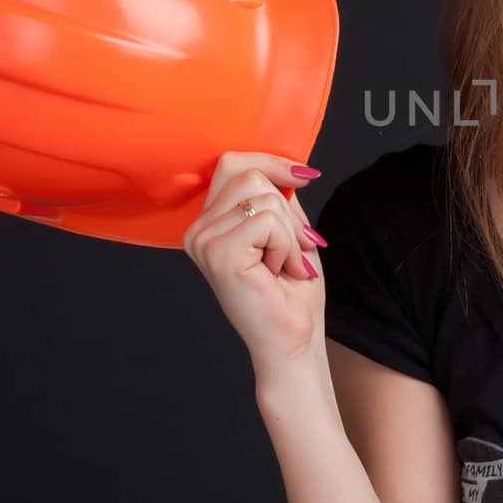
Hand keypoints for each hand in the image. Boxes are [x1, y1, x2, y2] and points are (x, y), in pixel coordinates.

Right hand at [182, 152, 327, 375]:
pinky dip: (285, 245)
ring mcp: (203, 240)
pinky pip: (267, 220)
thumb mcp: (288, 231)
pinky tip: (278, 272)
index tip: (304, 176)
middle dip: (287, 210)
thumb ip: (278, 198)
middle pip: (249, 175)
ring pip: (263, 198)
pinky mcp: (218, 252)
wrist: (293, 339)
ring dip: (288, 233)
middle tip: (294, 248)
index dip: (271, 162)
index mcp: (209, 222)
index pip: (232, 163)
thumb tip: (287, 168)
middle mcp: (198, 230)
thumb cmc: (292, 292)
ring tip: (283, 265)